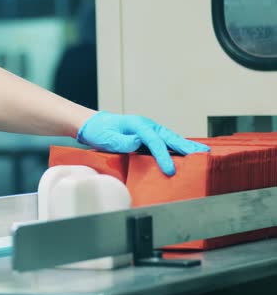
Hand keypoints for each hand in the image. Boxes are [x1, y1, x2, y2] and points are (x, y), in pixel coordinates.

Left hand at [77, 111, 209, 175]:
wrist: (93, 125)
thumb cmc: (98, 131)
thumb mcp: (106, 138)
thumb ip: (121, 141)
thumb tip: (137, 144)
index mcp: (137, 124)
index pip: (154, 141)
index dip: (163, 156)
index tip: (170, 170)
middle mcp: (146, 125)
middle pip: (169, 137)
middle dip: (186, 147)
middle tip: (203, 155)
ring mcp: (148, 130)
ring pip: (170, 138)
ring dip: (186, 146)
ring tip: (203, 153)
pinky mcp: (148, 136)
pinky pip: (165, 142)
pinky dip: (177, 147)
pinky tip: (187, 153)